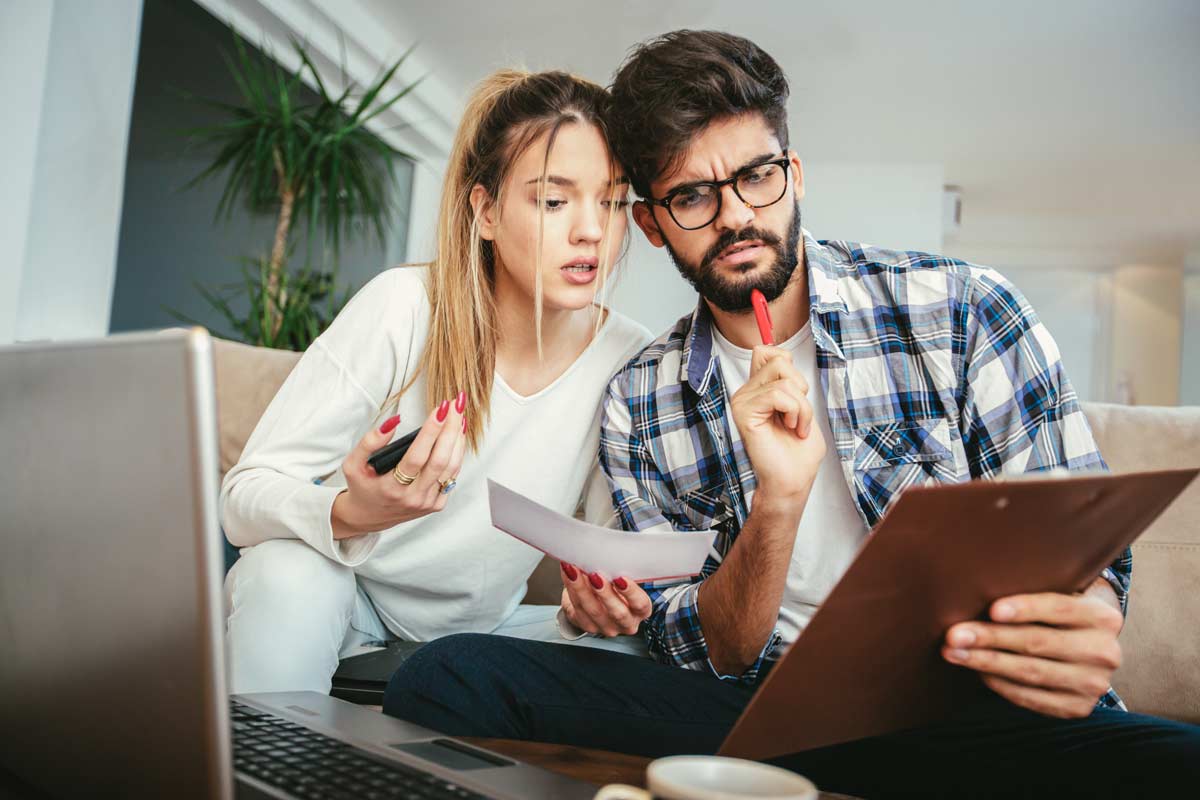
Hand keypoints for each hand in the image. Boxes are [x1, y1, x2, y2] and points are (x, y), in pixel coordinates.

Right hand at [331, 393, 467, 537]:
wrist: (370, 516)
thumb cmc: (363, 486)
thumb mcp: (353, 464)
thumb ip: (369, 443)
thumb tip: (392, 423)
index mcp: (391, 488)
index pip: (416, 457)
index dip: (431, 432)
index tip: (441, 409)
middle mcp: (413, 498)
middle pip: (440, 460)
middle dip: (450, 430)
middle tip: (455, 406)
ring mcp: (427, 502)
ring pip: (451, 468)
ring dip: (458, 440)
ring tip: (459, 417)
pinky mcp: (437, 504)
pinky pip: (452, 476)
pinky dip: (457, 454)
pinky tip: (456, 437)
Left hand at [559, 562, 651, 636]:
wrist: (599, 598)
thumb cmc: (616, 585)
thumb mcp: (624, 576)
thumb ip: (620, 568)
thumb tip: (608, 551)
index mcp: (640, 610)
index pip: (640, 604)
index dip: (631, 592)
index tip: (620, 578)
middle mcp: (625, 622)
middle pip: (617, 612)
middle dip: (604, 593)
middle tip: (595, 574)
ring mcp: (606, 626)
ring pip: (592, 610)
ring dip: (581, 588)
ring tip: (574, 570)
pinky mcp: (587, 625)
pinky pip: (576, 608)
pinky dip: (571, 588)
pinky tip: (568, 574)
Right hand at [729, 346, 825, 504]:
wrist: (792, 481)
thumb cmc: (798, 452)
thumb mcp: (801, 407)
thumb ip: (790, 381)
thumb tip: (783, 357)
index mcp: (757, 390)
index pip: (767, 351)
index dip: (788, 365)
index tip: (797, 395)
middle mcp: (745, 392)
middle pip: (778, 360)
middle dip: (800, 387)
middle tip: (798, 415)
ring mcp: (742, 401)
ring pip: (783, 378)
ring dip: (802, 406)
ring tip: (796, 426)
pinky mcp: (744, 412)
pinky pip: (778, 394)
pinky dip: (795, 411)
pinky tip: (791, 428)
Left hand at [942, 591, 1123, 717]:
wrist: (1090, 647)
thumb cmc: (1057, 612)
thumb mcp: (1060, 593)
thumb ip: (1034, 587)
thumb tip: (977, 585)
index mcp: (1102, 616)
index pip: (1060, 608)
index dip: (1025, 609)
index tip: (992, 610)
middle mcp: (1104, 652)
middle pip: (1039, 642)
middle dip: (991, 638)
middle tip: (953, 635)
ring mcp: (1093, 683)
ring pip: (1031, 672)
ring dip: (986, 663)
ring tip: (952, 653)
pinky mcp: (1078, 707)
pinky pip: (1031, 698)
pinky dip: (1000, 684)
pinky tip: (976, 672)